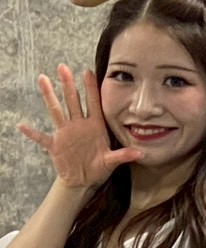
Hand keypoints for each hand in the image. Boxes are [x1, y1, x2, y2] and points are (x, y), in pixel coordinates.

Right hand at [19, 67, 139, 190]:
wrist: (84, 180)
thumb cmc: (99, 167)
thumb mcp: (112, 161)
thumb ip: (123, 156)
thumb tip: (140, 154)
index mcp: (94, 126)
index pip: (93, 103)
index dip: (90, 88)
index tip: (87, 71)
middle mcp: (79, 125)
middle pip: (72, 101)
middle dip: (68, 84)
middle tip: (62, 67)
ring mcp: (65, 134)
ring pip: (56, 111)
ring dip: (49, 96)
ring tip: (42, 79)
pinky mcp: (55, 145)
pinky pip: (41, 138)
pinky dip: (32, 133)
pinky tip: (22, 126)